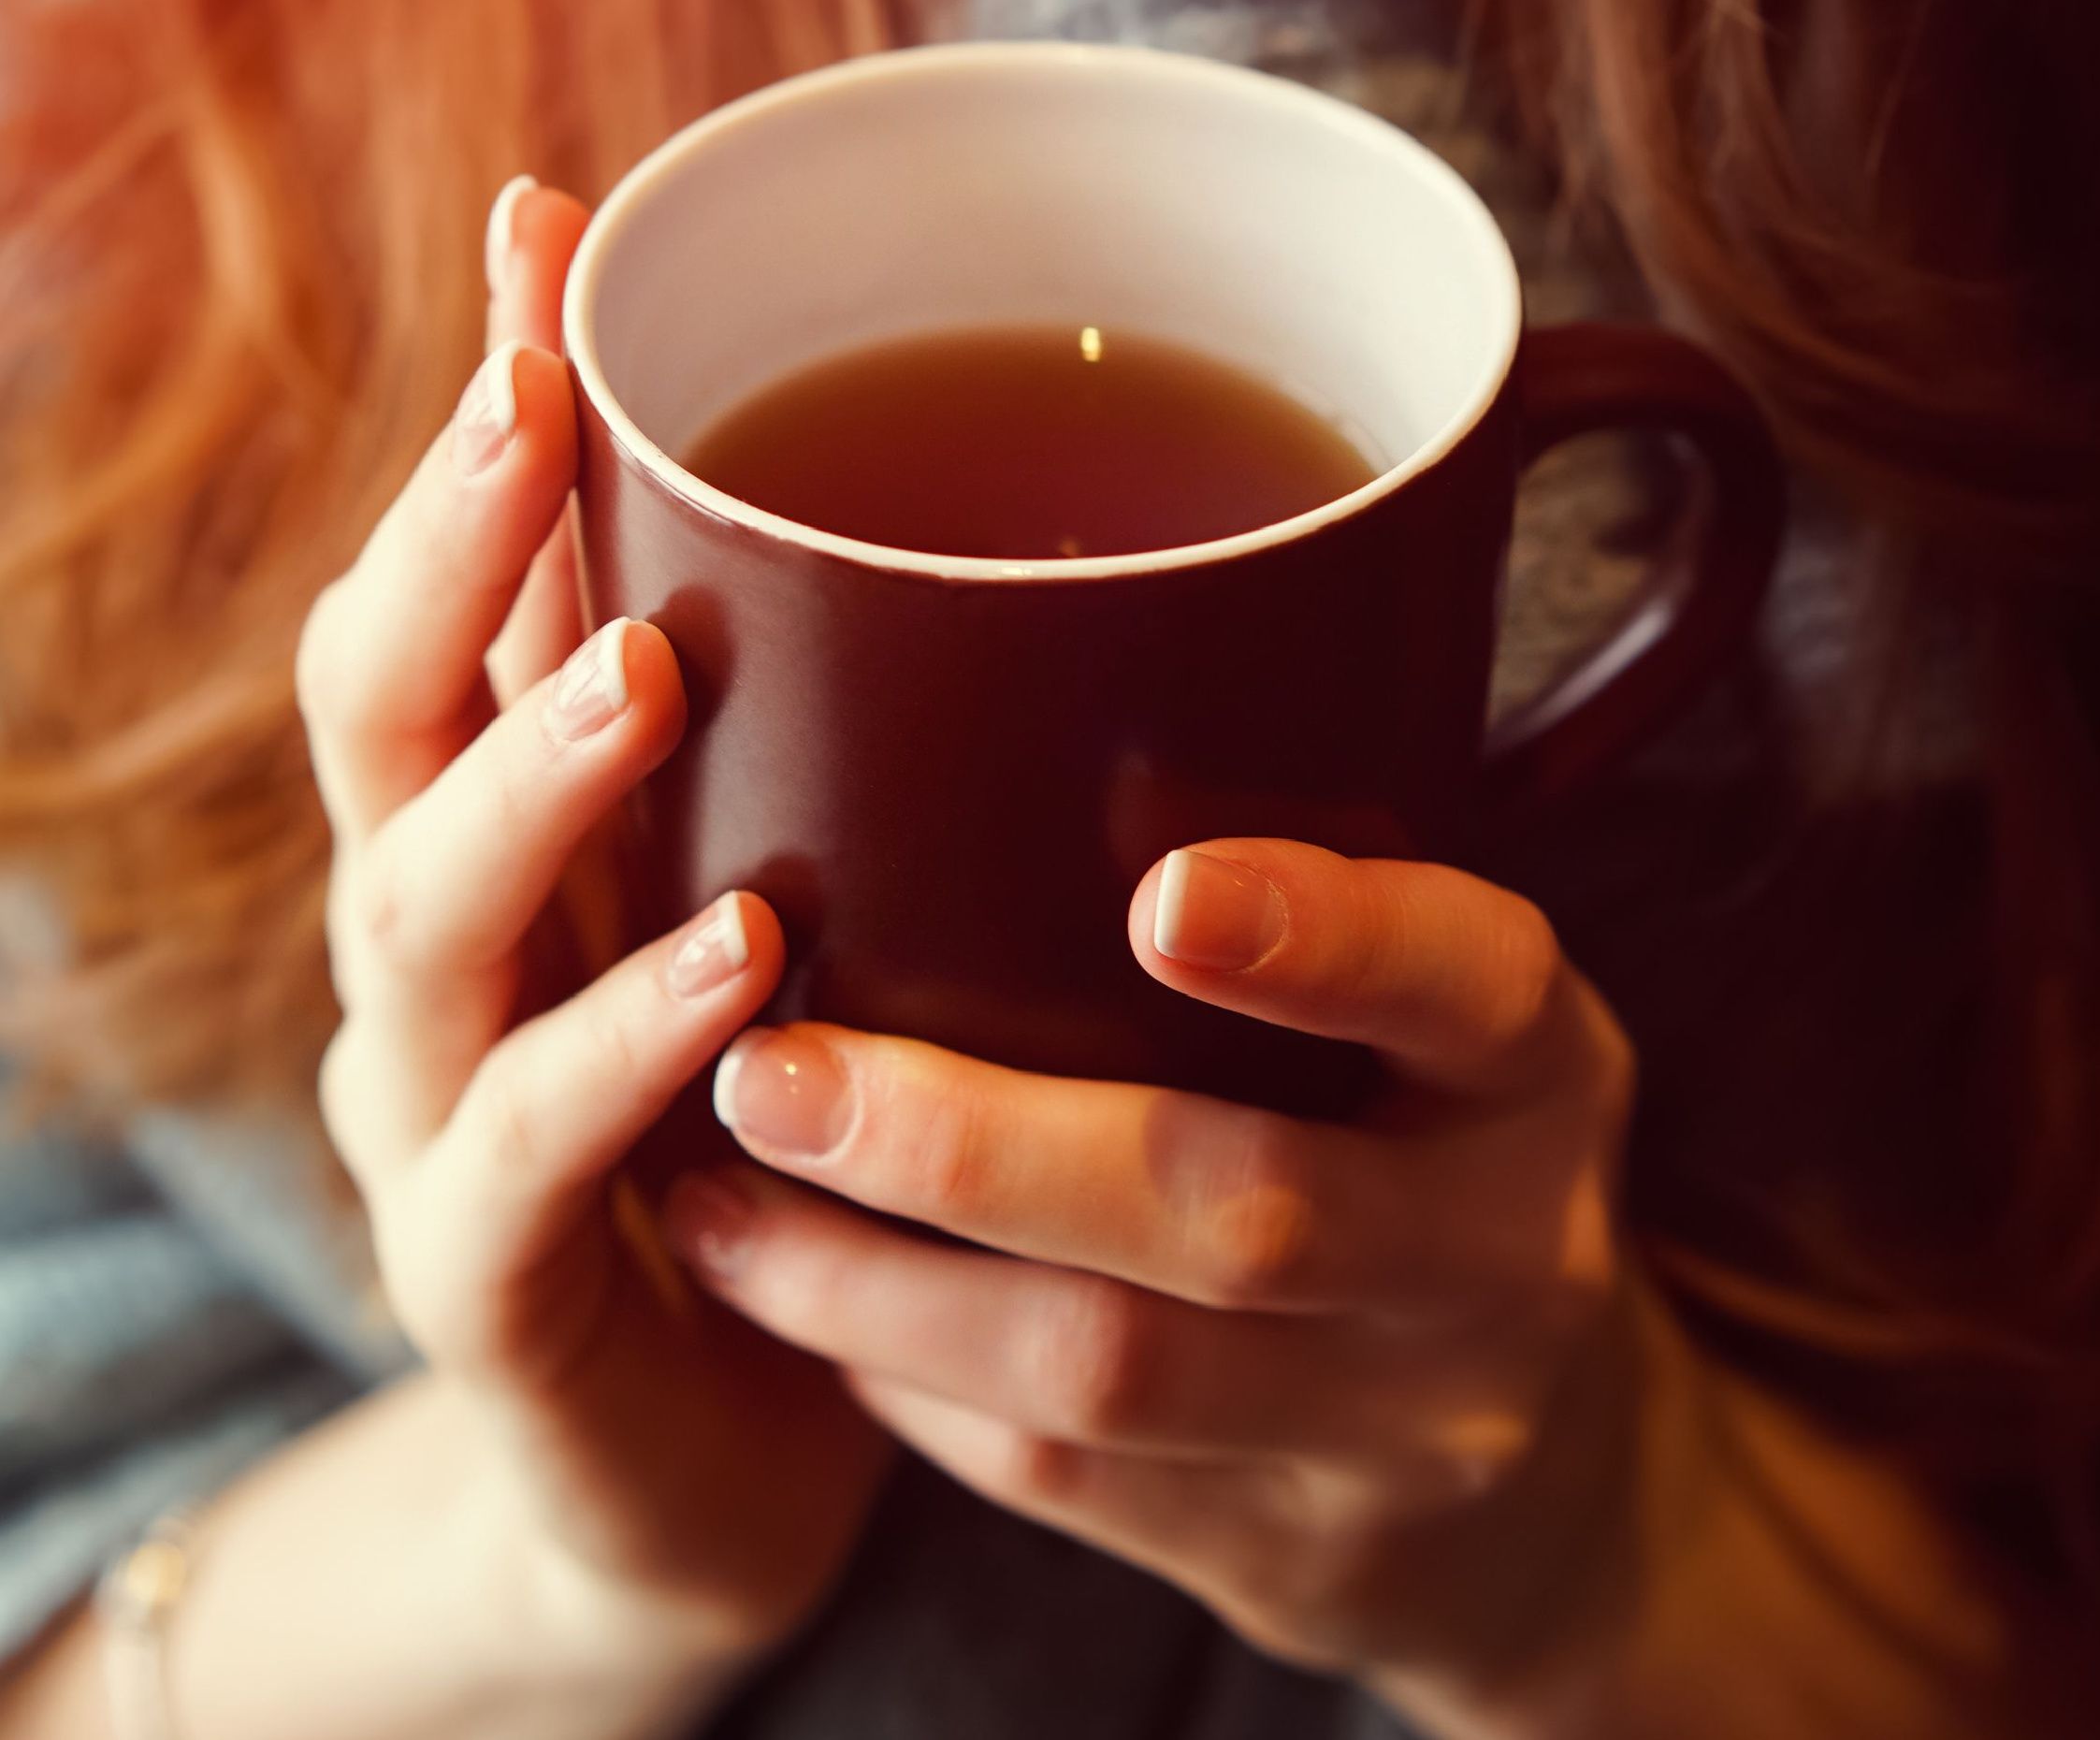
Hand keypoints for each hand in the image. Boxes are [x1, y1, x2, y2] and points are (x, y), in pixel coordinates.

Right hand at [297, 181, 888, 1689]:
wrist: (719, 1446)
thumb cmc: (773, 1129)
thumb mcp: (786, 904)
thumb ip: (827, 747)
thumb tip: (999, 545)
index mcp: (506, 838)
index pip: (451, 590)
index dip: (481, 418)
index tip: (550, 227)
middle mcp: (440, 949)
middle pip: (376, 716)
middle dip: (453, 548)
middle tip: (545, 400)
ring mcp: (436, 1116)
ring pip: (417, 919)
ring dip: (527, 782)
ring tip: (641, 673)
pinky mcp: (491, 1287)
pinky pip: (526, 1160)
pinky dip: (620, 1051)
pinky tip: (738, 971)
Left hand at [663, 838, 1641, 1706]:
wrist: (1543, 1492)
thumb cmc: (1431, 1152)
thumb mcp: (1441, 1019)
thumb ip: (1312, 900)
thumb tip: (1001, 711)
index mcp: (1539, 1071)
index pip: (1471, 983)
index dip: (1327, 938)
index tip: (1158, 891)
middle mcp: (1498, 1255)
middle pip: (1236, 1211)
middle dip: (973, 1144)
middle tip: (770, 1068)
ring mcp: (1400, 1431)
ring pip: (1111, 1372)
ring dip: (881, 1285)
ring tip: (722, 1195)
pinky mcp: (1291, 1556)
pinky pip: (1068, 1479)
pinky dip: (910, 1383)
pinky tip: (806, 1302)